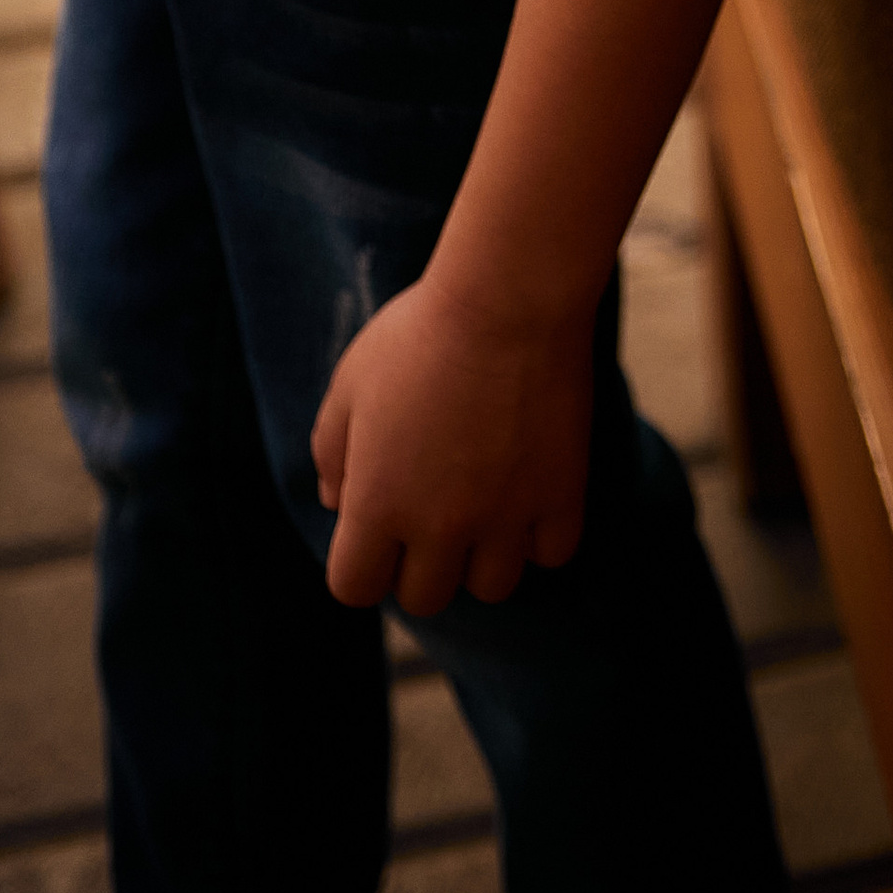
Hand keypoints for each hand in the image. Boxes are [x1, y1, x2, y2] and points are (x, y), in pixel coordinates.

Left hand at [312, 270, 593, 614]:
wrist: (509, 295)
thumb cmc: (420, 332)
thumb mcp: (350, 383)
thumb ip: (331, 452)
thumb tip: (338, 501)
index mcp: (376, 503)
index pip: (354, 587)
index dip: (362, 562)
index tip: (378, 527)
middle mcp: (438, 525)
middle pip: (424, 597)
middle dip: (422, 562)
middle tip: (435, 511)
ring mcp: (505, 514)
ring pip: (492, 586)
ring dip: (484, 556)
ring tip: (487, 506)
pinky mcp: (561, 492)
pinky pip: (553, 552)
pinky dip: (542, 533)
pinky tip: (532, 491)